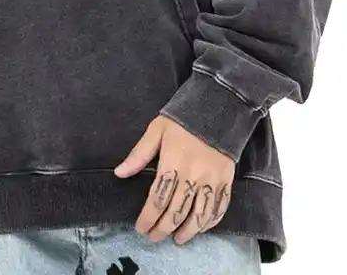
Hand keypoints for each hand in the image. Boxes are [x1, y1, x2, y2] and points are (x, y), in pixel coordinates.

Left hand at [115, 115, 234, 244]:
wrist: (216, 108)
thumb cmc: (182, 120)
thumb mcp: (156, 131)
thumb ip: (139, 154)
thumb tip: (119, 173)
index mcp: (173, 163)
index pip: (158, 199)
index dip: (148, 218)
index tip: (140, 228)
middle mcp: (194, 175)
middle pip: (177, 212)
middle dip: (163, 228)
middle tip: (154, 237)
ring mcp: (212, 180)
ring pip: (200, 215)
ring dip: (187, 231)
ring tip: (177, 239)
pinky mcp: (227, 180)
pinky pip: (219, 208)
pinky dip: (210, 222)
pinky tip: (201, 228)